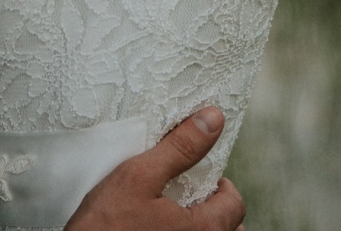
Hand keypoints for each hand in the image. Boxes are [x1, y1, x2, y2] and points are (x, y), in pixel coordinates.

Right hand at [66, 107, 244, 229]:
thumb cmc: (106, 222)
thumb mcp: (139, 176)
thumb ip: (180, 149)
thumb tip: (212, 119)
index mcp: (205, 229)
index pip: (234, 203)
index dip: (220, 184)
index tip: (196, 175)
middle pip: (227, 225)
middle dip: (211, 206)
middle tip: (182, 191)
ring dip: (198, 223)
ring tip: (169, 210)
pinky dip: (179, 230)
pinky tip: (154, 225)